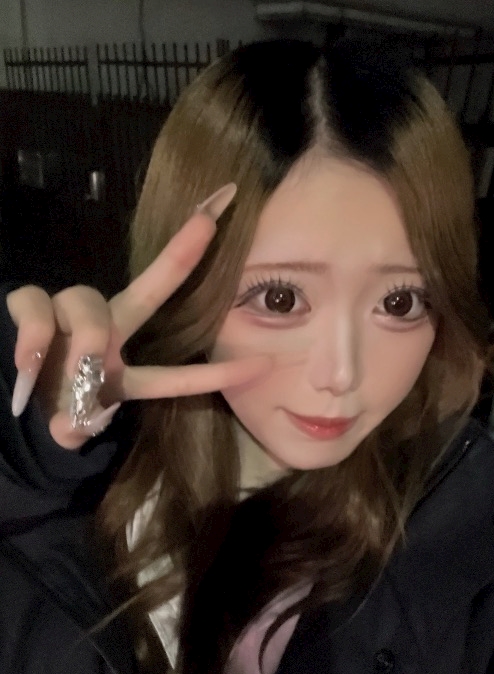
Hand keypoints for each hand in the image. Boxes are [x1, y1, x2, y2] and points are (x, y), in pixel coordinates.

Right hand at [7, 184, 269, 448]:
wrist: (7, 401)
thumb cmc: (46, 409)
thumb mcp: (68, 426)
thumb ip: (74, 428)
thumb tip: (72, 428)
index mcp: (123, 369)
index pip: (174, 374)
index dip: (216, 375)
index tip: (266, 365)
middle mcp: (105, 335)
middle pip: (147, 291)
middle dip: (180, 256)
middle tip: (210, 223)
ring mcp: (67, 318)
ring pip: (86, 301)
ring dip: (86, 335)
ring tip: (75, 367)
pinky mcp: (29, 308)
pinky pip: (35, 306)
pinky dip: (34, 332)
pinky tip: (27, 360)